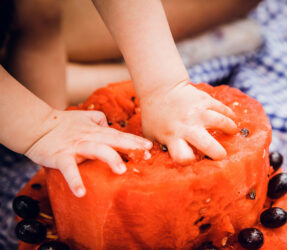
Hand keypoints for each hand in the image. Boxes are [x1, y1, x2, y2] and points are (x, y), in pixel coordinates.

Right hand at [25, 109, 151, 197]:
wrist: (37, 126)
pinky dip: (75, 180)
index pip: (119, 135)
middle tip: (145, 156)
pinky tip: (81, 193)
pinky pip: (69, 169)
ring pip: (96, 150)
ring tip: (122, 171)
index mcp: (96, 131)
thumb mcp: (85, 118)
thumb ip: (100, 120)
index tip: (150, 147)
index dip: (134, 141)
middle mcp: (89, 137)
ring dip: (110, 159)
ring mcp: (76, 146)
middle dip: (130, 147)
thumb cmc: (63, 124)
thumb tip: (111, 125)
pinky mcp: (61, 156)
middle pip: (114, 140)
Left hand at [140, 81, 236, 163]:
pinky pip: (223, 109)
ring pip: (220, 122)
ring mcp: (197, 112)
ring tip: (232, 132)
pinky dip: (230, 115)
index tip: (194, 160)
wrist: (159, 89)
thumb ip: (159, 149)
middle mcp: (186, 126)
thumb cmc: (154, 117)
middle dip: (217, 153)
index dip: (189, 160)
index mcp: (172, 137)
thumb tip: (163, 166)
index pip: (182, 156)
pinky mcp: (205, 100)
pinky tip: (232, 119)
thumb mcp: (151, 135)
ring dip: (229, 128)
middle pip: (207, 144)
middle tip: (221, 155)